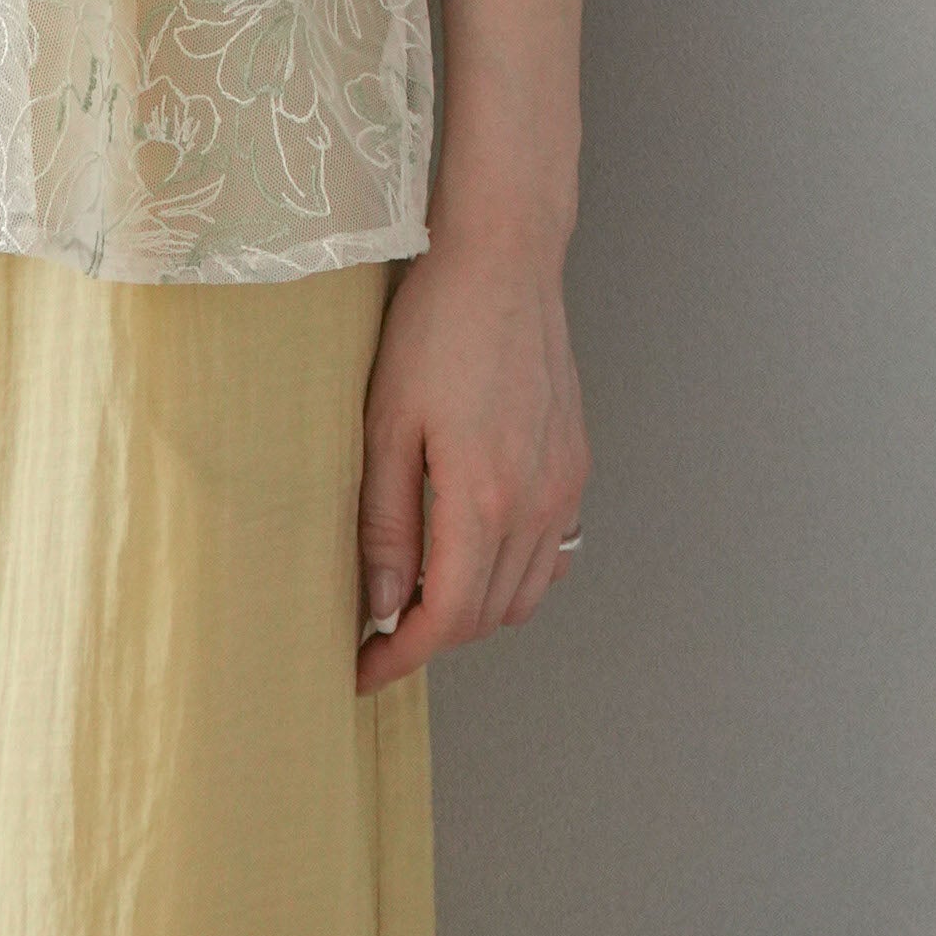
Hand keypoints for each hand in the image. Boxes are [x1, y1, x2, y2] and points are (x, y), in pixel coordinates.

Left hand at [353, 214, 589, 695]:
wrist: (503, 262)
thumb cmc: (434, 329)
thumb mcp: (387, 424)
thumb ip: (386, 524)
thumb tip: (383, 607)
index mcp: (483, 499)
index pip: (446, 617)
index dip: (400, 658)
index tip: (361, 673)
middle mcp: (536, 504)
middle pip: (486, 615)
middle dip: (430, 638)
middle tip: (375, 632)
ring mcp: (564, 487)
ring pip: (524, 593)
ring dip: (472, 611)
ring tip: (416, 596)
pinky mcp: (575, 466)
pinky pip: (551, 553)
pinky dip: (512, 576)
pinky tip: (472, 555)